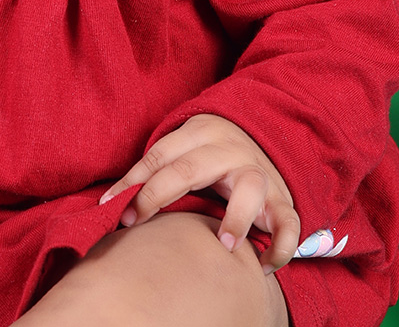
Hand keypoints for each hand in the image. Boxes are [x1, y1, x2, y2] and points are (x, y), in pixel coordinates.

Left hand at [100, 114, 300, 274]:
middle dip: (158, 196)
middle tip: (135, 222)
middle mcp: (228, 150)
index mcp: (200, 133)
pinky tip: (263, 265)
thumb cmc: (211, 154)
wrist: (267, 136)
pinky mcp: (283, 199)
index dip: (133, 182)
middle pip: (189, 170)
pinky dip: (281, 247)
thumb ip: (158, 168)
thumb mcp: (186, 148)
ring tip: (225, 247)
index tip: (112, 208)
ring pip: (249, 189)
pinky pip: (288, 223)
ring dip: (236, 219)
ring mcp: (259, 173)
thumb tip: (109, 199)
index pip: (159, 155)